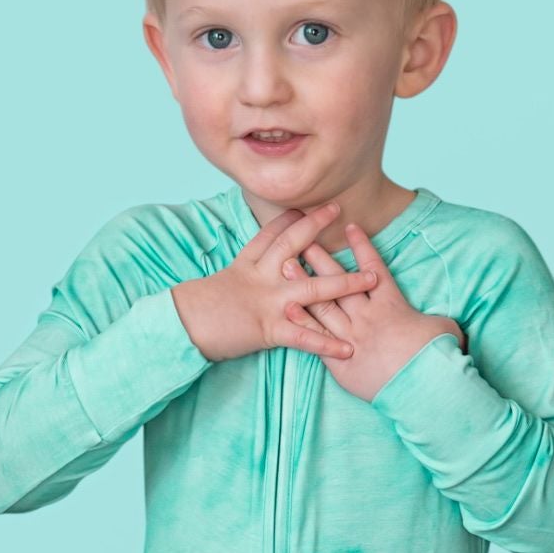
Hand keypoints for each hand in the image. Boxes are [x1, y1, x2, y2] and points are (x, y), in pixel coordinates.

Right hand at [170, 201, 378, 363]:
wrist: (182, 326)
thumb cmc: (195, 310)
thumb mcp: (218, 284)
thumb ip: (239, 277)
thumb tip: (246, 275)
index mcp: (246, 266)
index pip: (270, 234)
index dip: (289, 217)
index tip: (305, 203)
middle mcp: (261, 277)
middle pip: (294, 244)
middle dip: (317, 226)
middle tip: (338, 208)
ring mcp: (268, 301)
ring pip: (313, 287)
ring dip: (345, 283)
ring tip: (371, 279)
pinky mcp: (268, 328)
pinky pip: (304, 337)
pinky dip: (326, 344)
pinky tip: (347, 349)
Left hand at [283, 221, 464, 402]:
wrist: (423, 386)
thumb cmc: (438, 358)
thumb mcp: (445, 330)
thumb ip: (436, 320)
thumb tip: (440, 322)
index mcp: (392, 305)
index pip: (375, 268)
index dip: (362, 247)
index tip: (351, 227)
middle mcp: (368, 316)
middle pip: (339, 281)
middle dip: (320, 258)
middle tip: (303, 237)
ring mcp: (352, 337)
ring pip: (323, 305)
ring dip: (304, 284)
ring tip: (285, 265)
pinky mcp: (341, 361)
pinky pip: (318, 338)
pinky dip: (303, 323)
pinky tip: (288, 309)